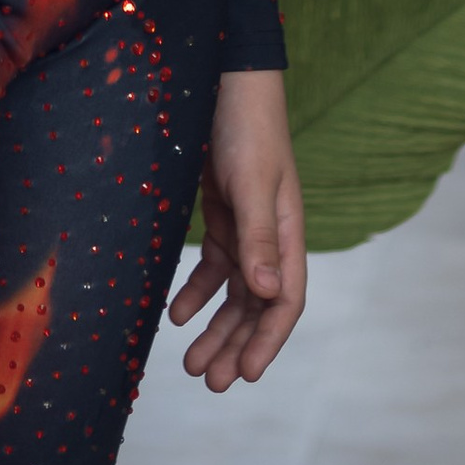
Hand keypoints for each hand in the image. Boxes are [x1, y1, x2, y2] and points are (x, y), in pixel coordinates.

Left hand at [168, 66, 305, 388]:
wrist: (226, 81)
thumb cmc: (246, 127)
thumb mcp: (251, 183)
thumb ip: (259, 237)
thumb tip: (269, 294)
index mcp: (288, 234)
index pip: (285, 302)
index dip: (268, 342)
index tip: (244, 375)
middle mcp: (271, 239)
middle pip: (258, 307)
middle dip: (236, 345)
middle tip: (208, 383)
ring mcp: (246, 229)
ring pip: (234, 294)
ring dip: (215, 328)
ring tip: (189, 363)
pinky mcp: (222, 216)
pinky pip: (213, 267)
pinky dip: (196, 292)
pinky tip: (175, 314)